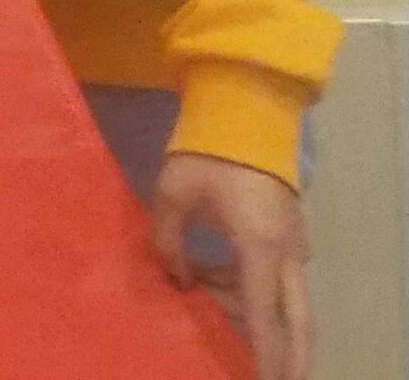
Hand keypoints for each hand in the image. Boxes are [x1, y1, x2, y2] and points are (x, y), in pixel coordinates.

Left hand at [153, 151, 307, 379]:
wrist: (246, 111)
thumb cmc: (207, 152)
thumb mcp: (172, 196)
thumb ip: (169, 243)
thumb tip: (176, 279)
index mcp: (261, 246)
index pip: (266, 316)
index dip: (266, 356)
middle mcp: (288, 252)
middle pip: (298, 320)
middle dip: (290, 357)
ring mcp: (293, 243)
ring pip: (283, 298)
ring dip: (252, 313)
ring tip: (206, 312)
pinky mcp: (288, 232)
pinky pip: (274, 276)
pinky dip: (248, 288)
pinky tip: (207, 279)